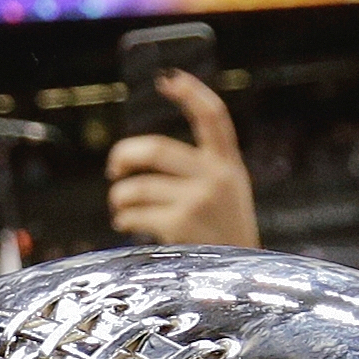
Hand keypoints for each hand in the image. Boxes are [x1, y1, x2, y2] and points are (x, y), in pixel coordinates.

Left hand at [107, 70, 259, 248]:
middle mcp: (216, 177)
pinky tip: (125, 224)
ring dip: (120, 197)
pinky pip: (135, 214)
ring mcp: (198, 200)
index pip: (214, 117)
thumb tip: (142, 156)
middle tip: (114, 168)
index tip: (167, 79)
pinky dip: (124, 218)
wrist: (244, 278)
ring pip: (139, 186)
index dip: (191, 93)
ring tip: (120, 207)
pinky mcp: (180, 224)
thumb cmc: (226, 235)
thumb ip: (203, 170)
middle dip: (125, 155)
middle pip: (157, 149)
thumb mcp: (229, 193)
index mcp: (229, 164)